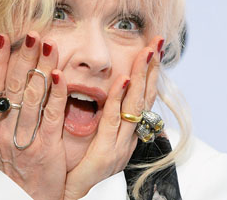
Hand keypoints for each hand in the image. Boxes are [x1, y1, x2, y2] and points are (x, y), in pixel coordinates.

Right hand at [0, 32, 67, 198]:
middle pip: (14, 83)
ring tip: (49, 44)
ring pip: (32, 94)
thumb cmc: (19, 166)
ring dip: (42, 67)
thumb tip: (6, 89)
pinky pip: (50, 114)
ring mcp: (23, 136)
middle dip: (25, 56)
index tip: (7, 35)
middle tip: (33, 33)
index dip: (2, 58)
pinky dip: (55, 93)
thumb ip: (6, 115)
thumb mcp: (3, 139)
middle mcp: (4, 127)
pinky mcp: (44, 145)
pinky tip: (59, 76)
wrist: (26, 198)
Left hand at [63, 36, 164, 199]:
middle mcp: (129, 136)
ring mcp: (120, 144)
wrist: (68, 192)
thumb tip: (109, 88)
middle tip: (157, 42)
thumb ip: (104, 114)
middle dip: (152, 68)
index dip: (150, 72)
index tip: (154, 48)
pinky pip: (112, 121)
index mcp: (128, 131)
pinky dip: (119, 99)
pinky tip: (122, 81)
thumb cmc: (78, 163)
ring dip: (141, 77)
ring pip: (135, 106)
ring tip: (146, 53)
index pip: (143, 96)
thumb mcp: (97, 136)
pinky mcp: (105, 152)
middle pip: (145, 97)